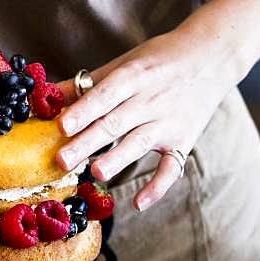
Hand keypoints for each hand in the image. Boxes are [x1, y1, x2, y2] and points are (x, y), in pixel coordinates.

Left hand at [55, 32, 234, 210]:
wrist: (212, 56)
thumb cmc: (159, 60)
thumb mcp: (124, 63)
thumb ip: (88, 83)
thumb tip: (47, 95)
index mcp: (134, 76)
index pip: (105, 95)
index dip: (84, 111)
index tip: (62, 125)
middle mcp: (151, 100)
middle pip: (115, 123)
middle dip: (88, 142)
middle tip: (62, 160)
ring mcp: (168, 122)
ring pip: (140, 143)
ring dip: (118, 159)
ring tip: (96, 172)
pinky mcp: (183, 141)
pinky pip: (171, 168)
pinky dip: (157, 187)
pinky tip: (138, 204)